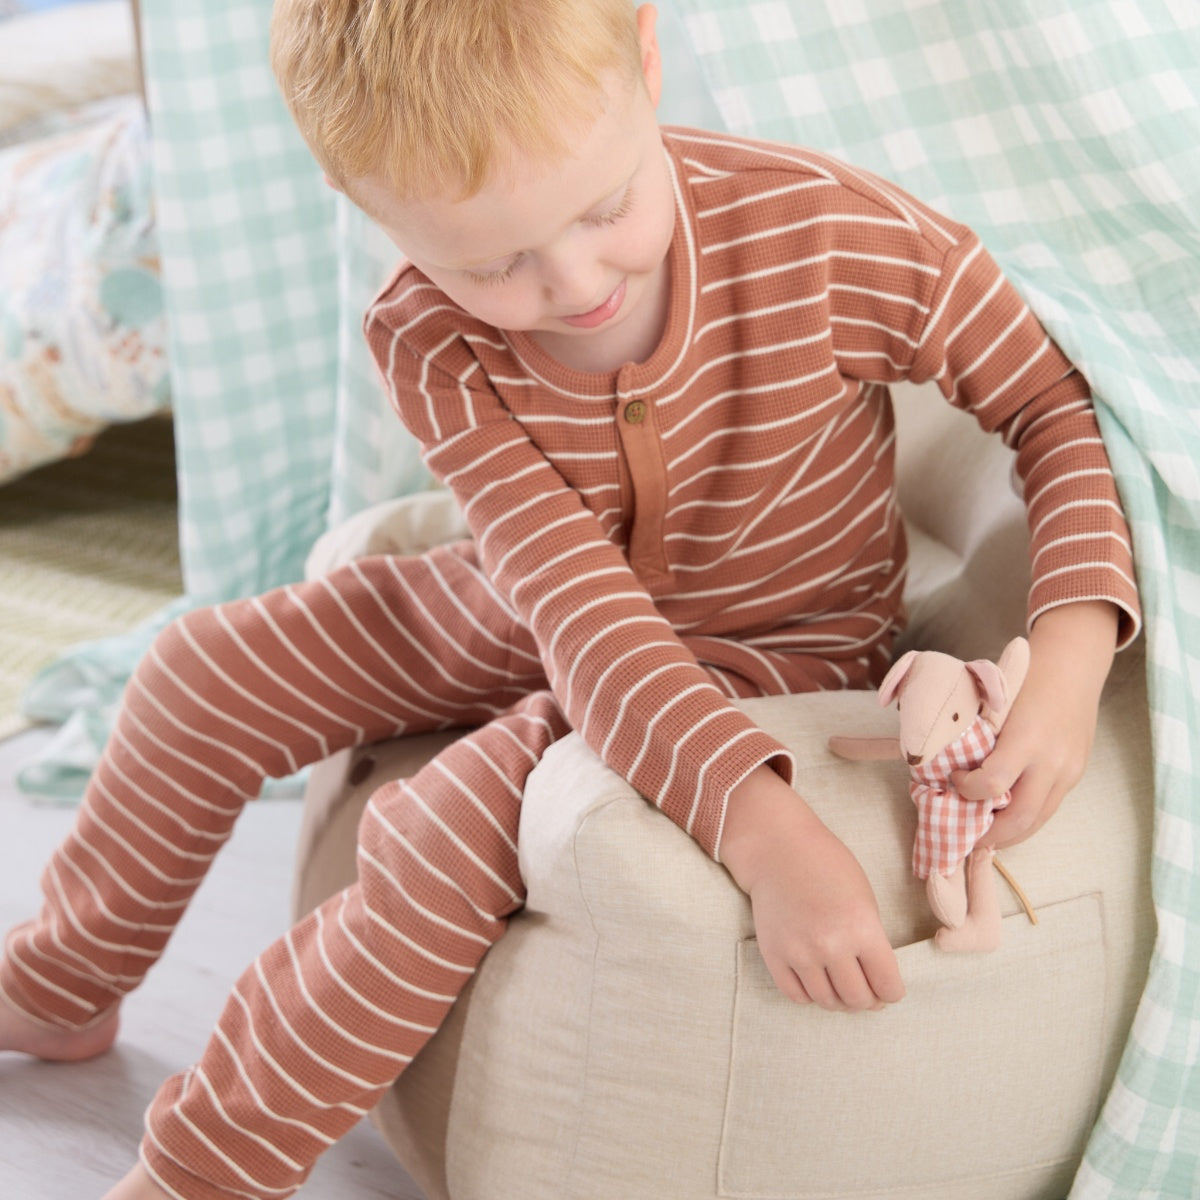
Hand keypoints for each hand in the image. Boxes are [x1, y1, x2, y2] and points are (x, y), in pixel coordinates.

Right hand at [720, 767, 903, 1012]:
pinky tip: (816, 981)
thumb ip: (872, 940)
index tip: (888, 990)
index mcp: (861, 927)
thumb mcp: (864, 897)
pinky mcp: (774, 954)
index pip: (888, 986)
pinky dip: (810, 995)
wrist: (777, 849)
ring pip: (827, 1002)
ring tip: (840, 986)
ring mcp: (799, 952)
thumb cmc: (826, 865)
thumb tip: (876, 980)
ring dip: (839, 1000)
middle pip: (858, 1000)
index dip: (892, 993)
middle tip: (866, 992)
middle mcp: (831, 945)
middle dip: (867, 1000)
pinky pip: (796, 996)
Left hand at [953, 601, 1119, 847]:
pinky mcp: (1075, 775)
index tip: (953, 779)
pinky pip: (1049, 808)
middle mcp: (1052, 761)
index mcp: (1027, 738)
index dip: (967, 790)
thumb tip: (939, 757)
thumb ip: (976, 733)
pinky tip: (1005, 813)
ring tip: (983, 832)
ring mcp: (1069, 771)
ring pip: (1038, 821)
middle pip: (1021, 819)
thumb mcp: (995, 700)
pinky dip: (1025, 817)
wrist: (1073, 665)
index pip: (992, 784)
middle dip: (990, 834)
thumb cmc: (1025, 678)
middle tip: (964, 833)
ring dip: (1009, 833)